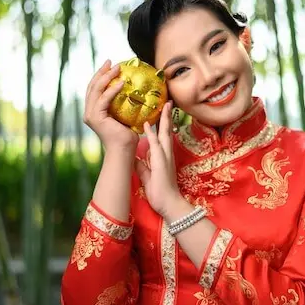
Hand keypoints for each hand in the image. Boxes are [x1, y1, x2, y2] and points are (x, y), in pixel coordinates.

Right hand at [83, 59, 138, 150]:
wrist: (124, 150)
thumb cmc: (128, 135)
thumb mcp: (126, 115)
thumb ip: (124, 103)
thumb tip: (134, 89)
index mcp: (94, 110)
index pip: (95, 88)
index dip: (101, 75)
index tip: (111, 65)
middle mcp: (89, 112)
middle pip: (92, 86)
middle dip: (101, 72)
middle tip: (111, 61)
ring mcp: (91, 115)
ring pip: (96, 90)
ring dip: (107, 77)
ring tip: (117, 68)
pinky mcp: (95, 118)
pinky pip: (104, 100)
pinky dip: (112, 90)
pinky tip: (121, 82)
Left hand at [134, 101, 181, 215]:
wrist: (170, 204)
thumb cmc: (160, 192)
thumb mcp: (148, 176)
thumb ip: (142, 166)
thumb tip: (135, 159)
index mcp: (163, 156)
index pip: (163, 135)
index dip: (162, 123)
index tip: (160, 111)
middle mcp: (166, 153)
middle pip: (167, 130)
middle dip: (167, 115)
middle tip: (167, 101)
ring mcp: (165, 156)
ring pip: (165, 133)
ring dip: (163, 119)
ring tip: (163, 104)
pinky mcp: (161, 162)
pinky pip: (156, 145)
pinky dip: (152, 134)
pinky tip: (148, 124)